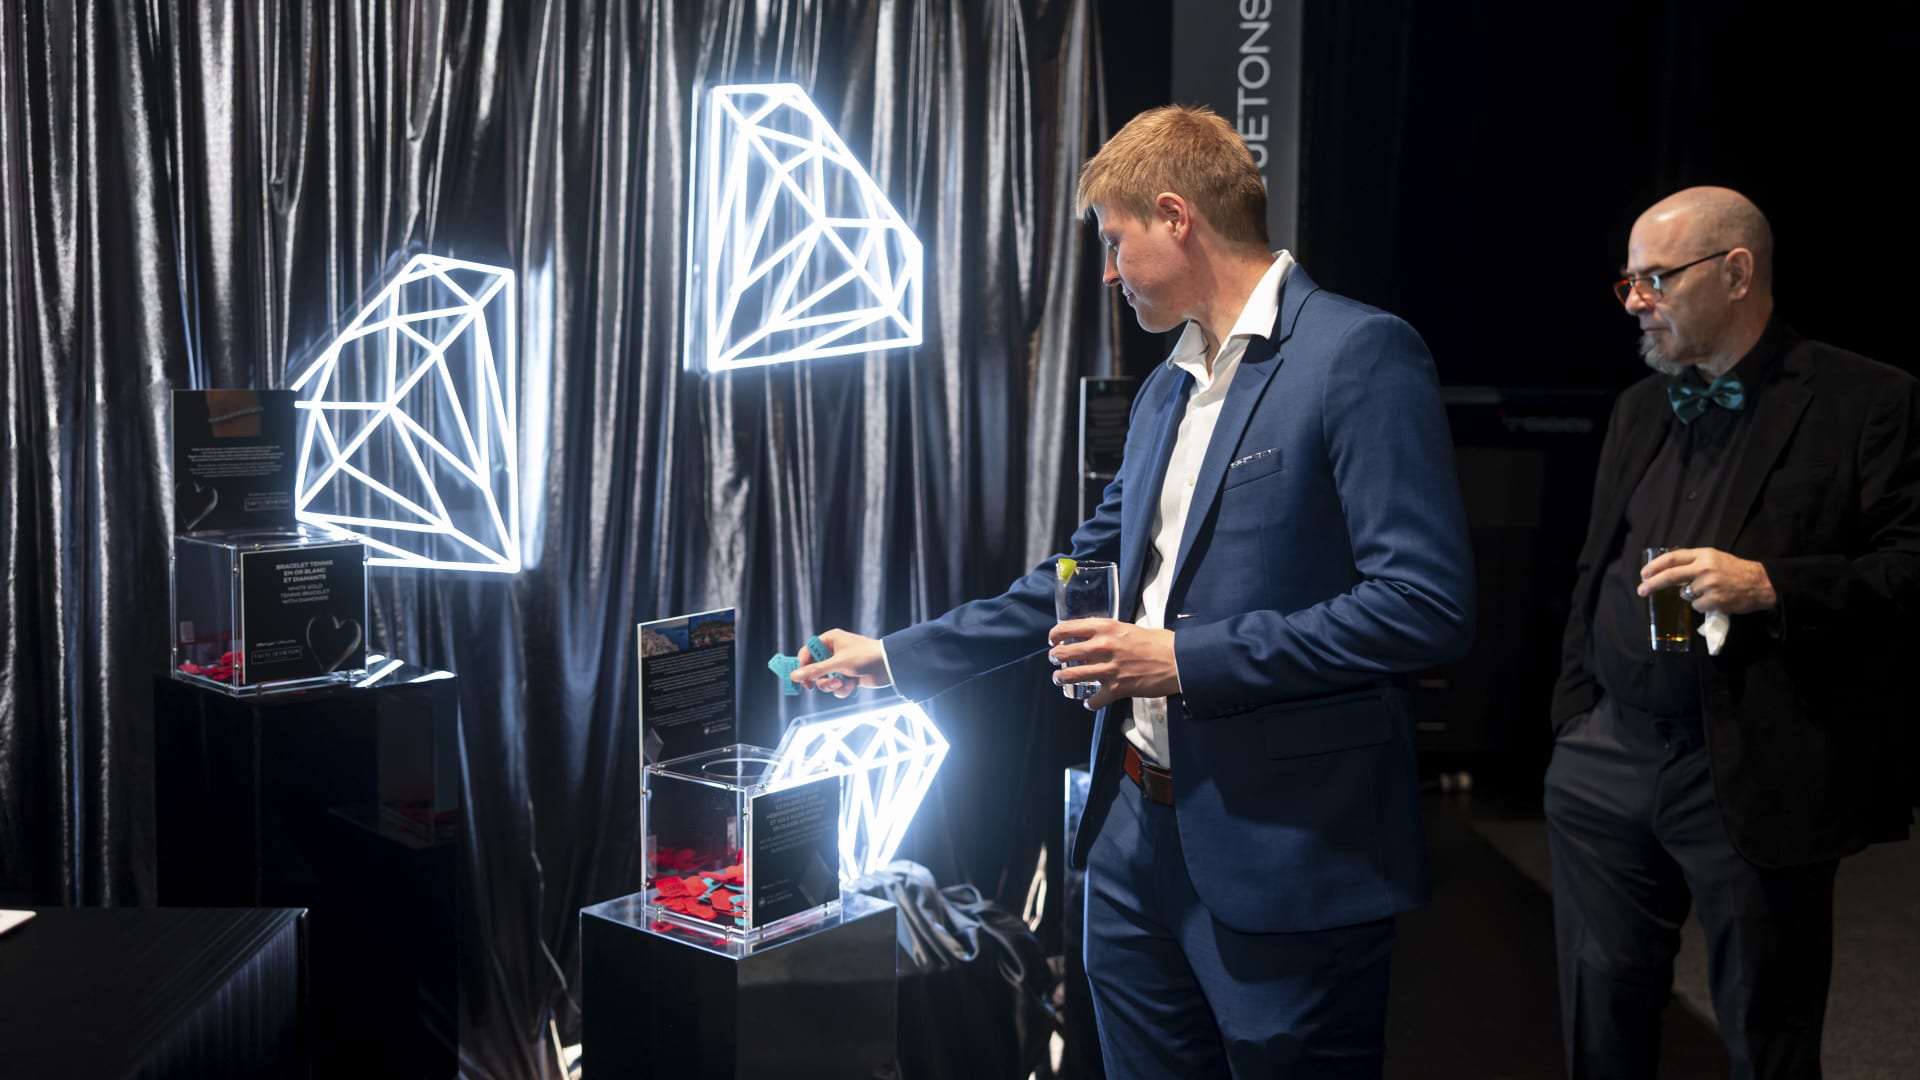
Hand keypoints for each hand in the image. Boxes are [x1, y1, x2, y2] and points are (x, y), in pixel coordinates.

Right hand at [791, 629, 892, 698]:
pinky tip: (853, 685)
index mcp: (829, 640)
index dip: (801, 666)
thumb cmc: (864, 657)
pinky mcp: (848, 677)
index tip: (800, 679)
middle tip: (814, 687)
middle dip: (819, 679)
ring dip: (832, 685)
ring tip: (843, 683)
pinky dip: (843, 689)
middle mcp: (833, 652)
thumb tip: (794, 676)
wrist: (889, 666)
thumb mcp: (837, 664)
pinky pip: (837, 687)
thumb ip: (815, 671)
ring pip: (825, 681)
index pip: (807, 652)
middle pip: (814, 669)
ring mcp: (841, 665)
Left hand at [1046, 619, 1179, 710]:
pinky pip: (1093, 700)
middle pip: (1062, 654)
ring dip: (1062, 679)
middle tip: (1055, 660)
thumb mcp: (1128, 628)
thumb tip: (1093, 637)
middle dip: (1055, 658)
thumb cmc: (1157, 642)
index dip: (1055, 635)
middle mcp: (1102, 647)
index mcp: (1105, 628)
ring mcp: (1108, 670)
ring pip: (1070, 676)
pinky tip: (1090, 701)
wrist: (1177, 661)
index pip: (1067, 628)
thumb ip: (1108, 633)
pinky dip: (1090, 703)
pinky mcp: (1116, 689)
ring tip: (1061, 679)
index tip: (1053, 640)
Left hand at [1637, 547, 1776, 613]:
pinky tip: (1713, 600)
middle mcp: (1704, 568)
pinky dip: (1700, 605)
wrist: (1759, 583)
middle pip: (1671, 576)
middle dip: (1652, 584)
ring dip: (1689, 595)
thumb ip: (1692, 562)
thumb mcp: (1713, 558)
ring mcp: (1709, 585)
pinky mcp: (1714, 601)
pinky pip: (1695, 606)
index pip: (1672, 558)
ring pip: (1684, 594)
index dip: (1655, 566)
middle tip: (1641, 590)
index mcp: (1703, 554)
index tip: (1643, 573)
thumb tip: (1666, 572)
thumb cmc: (1734, 570)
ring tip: (1707, 591)